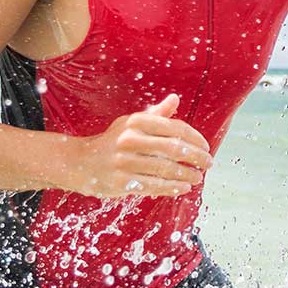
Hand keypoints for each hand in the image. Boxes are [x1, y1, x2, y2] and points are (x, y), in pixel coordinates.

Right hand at [68, 93, 212, 198]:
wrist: (79, 162)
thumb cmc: (111, 141)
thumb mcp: (131, 123)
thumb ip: (156, 114)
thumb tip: (175, 99)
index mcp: (137, 122)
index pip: (174, 128)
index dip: (194, 138)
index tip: (206, 147)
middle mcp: (130, 139)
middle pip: (173, 149)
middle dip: (196, 157)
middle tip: (208, 164)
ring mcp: (124, 161)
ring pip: (166, 169)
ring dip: (187, 175)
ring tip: (198, 178)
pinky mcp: (120, 182)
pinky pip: (153, 186)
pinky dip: (172, 188)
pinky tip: (183, 188)